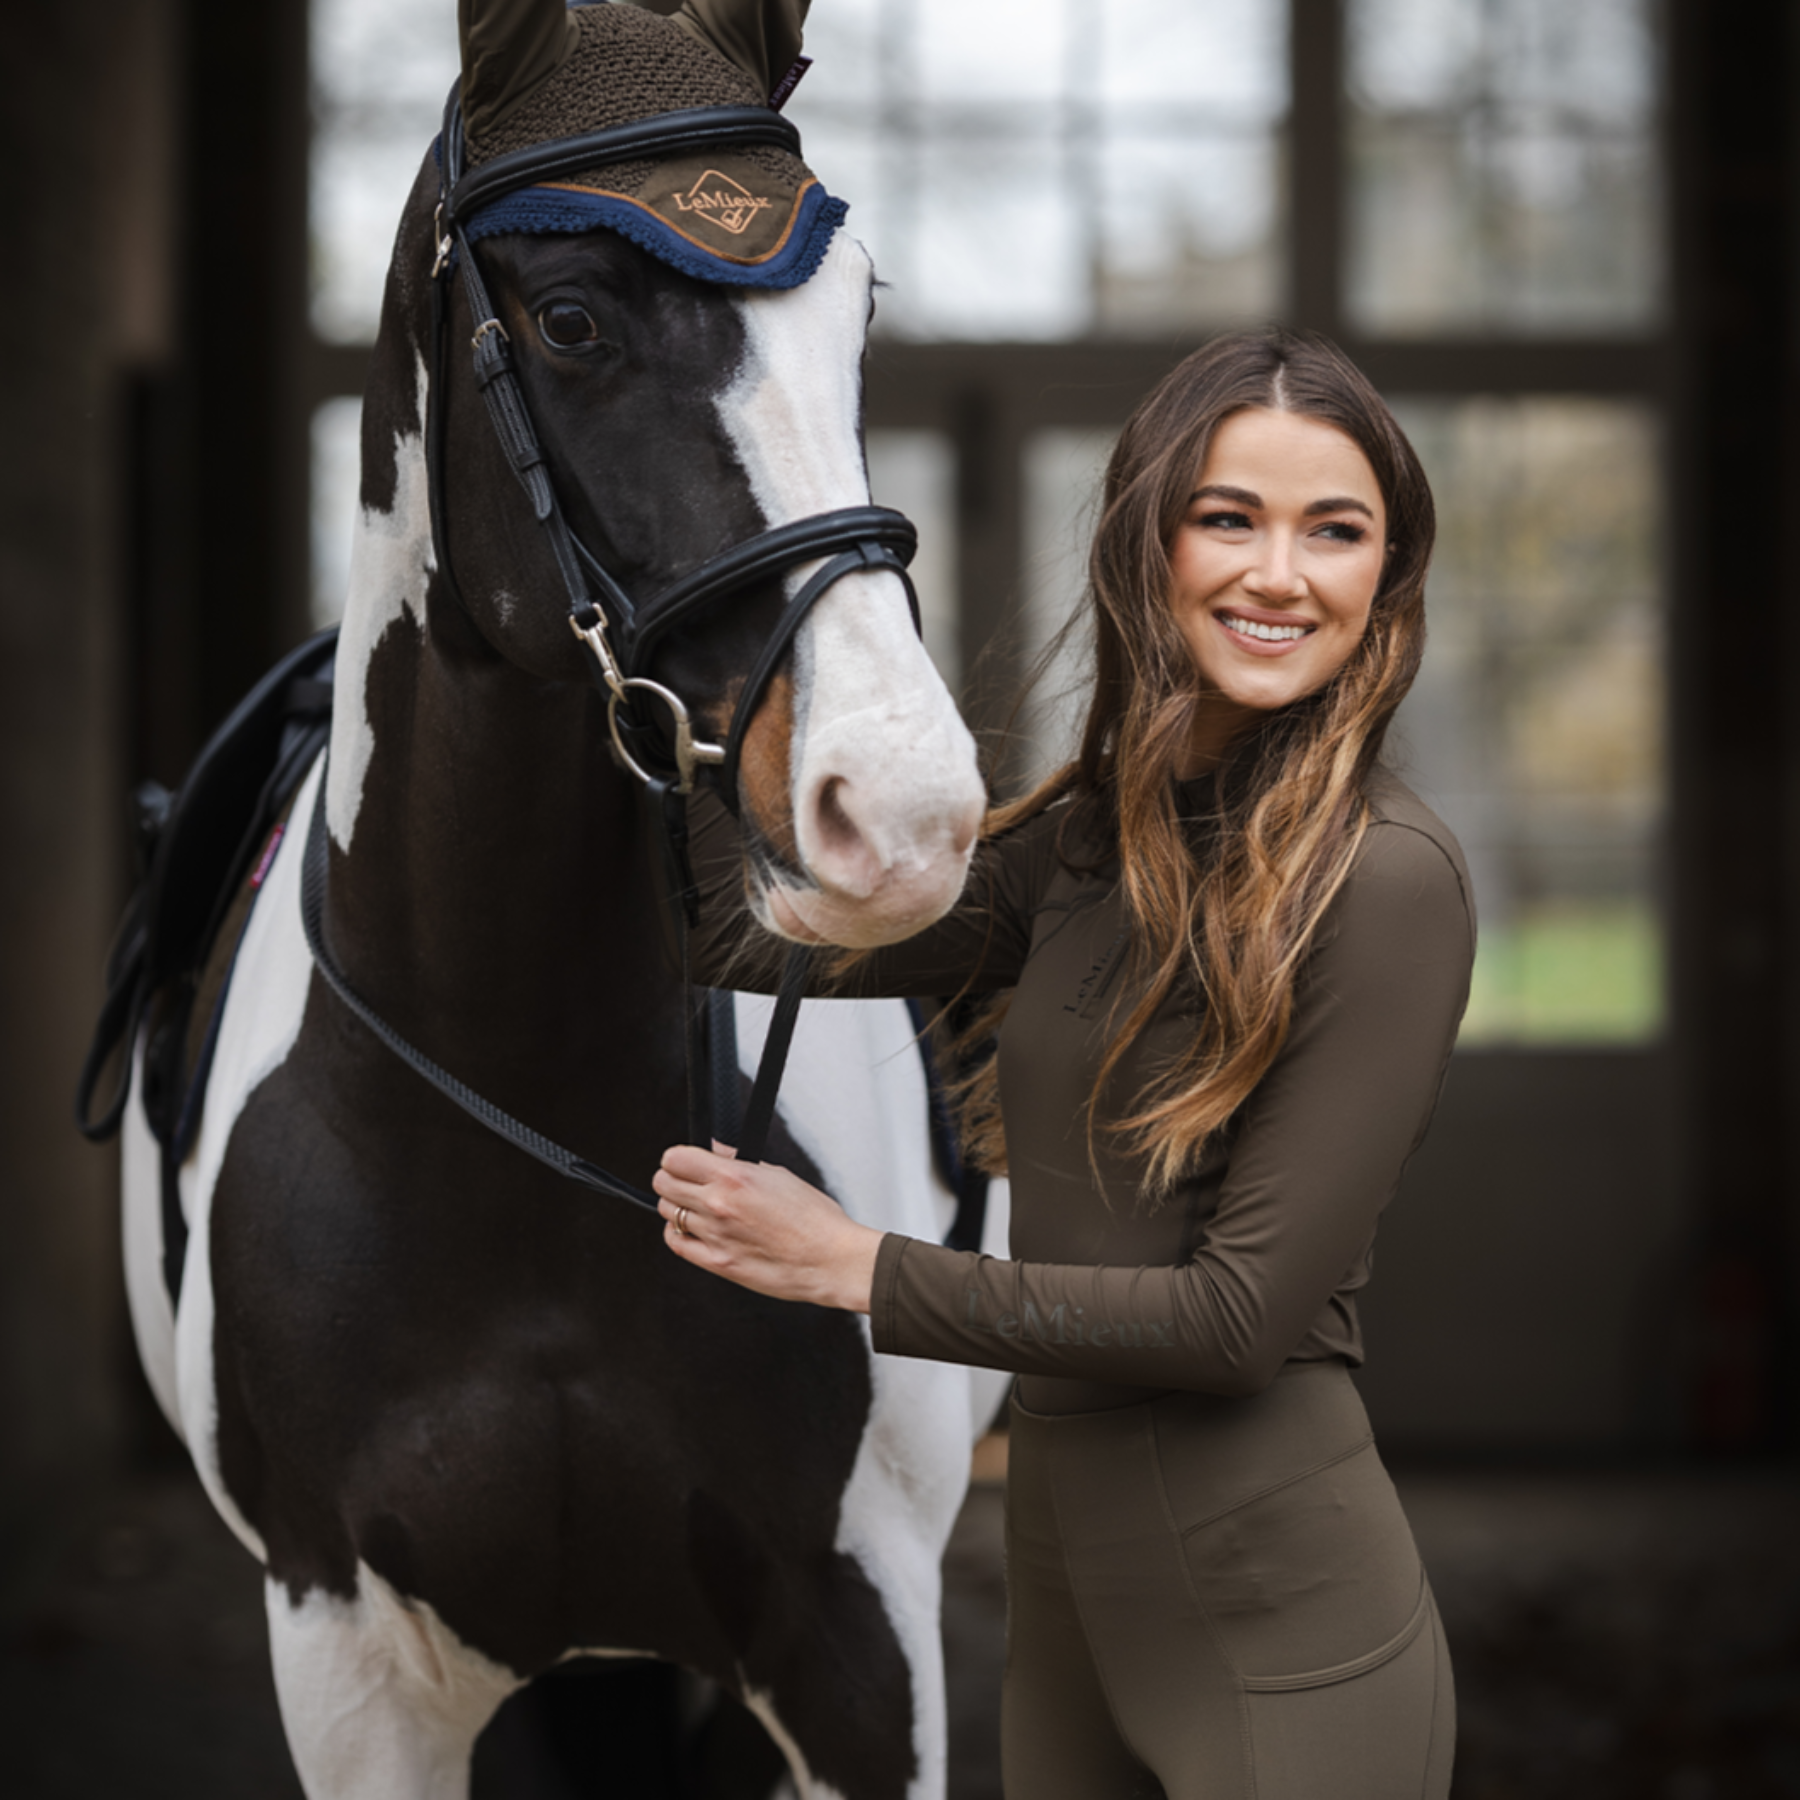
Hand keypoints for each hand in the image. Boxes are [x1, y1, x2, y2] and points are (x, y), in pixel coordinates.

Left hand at [653, 1141, 882, 1313]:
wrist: (830, 1260)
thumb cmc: (815, 1219)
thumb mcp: (779, 1175)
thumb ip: (738, 1161)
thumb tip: (714, 1150)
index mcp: (735, 1177)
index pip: (676, 1158)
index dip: (678, 1157)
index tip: (686, 1161)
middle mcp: (719, 1204)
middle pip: (664, 1183)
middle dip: (673, 1178)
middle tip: (688, 1181)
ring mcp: (715, 1235)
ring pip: (668, 1212)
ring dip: (677, 1205)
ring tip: (698, 1207)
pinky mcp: (717, 1262)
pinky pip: (676, 1243)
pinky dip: (678, 1233)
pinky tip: (694, 1229)